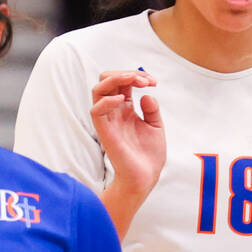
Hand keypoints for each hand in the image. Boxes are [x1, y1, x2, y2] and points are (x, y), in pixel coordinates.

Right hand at [90, 70, 164, 198]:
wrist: (145, 177)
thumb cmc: (149, 155)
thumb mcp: (156, 126)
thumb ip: (151, 109)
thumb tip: (147, 94)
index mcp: (126, 108)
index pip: (122, 81)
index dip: (137, 76)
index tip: (153, 82)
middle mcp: (114, 111)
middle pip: (107, 80)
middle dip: (126, 74)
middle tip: (145, 81)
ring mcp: (108, 120)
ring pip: (98, 89)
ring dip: (115, 79)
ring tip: (134, 81)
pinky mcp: (105, 131)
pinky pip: (96, 110)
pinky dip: (107, 100)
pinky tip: (123, 100)